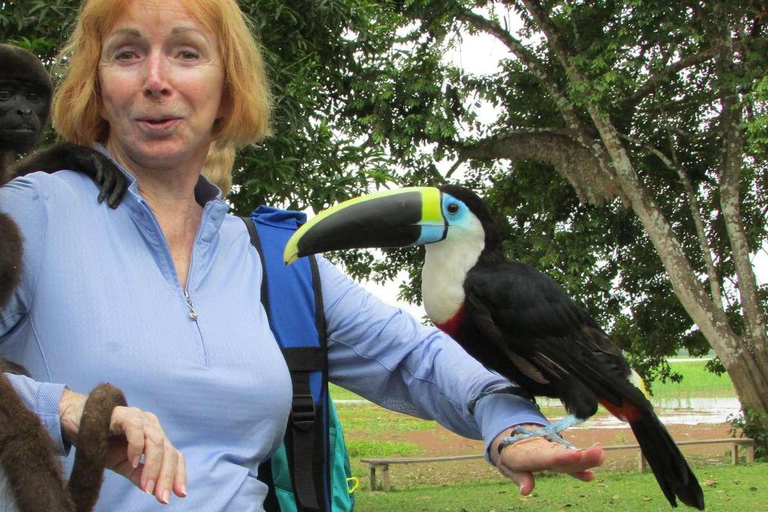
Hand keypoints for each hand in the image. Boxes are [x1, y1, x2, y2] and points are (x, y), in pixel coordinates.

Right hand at [59, 389, 186, 504]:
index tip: (180, 494)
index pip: (174, 455)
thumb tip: (153, 491)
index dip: (179, 474)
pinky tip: (132, 463)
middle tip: (162, 498)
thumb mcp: (123, 464)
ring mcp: (139, 417)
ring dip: (153, 467)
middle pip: (168, 451)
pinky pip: (136, 429)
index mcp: (155, 436)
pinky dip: (136, 447)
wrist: (76, 423)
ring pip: (156, 441)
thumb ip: (139, 474)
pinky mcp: (124, 414)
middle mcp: (152, 425)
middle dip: (167, 476)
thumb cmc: (102, 442)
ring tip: (148, 487)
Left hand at [490, 424, 604, 495]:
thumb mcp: (507, 466)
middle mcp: (545, 452)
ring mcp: (553, 453)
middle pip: (564, 456)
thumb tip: (525, 491)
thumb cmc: (510, 456)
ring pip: (571, 457)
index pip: (547, 456)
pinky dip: (581, 468)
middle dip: (581, 456)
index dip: (562, 456)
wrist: (514, 439)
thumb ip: (519, 477)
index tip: (577, 454)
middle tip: (599, 453)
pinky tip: (591, 476)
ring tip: (601, 455)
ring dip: (586, 458)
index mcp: (530, 454)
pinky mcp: (559, 456)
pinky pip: (571, 463)